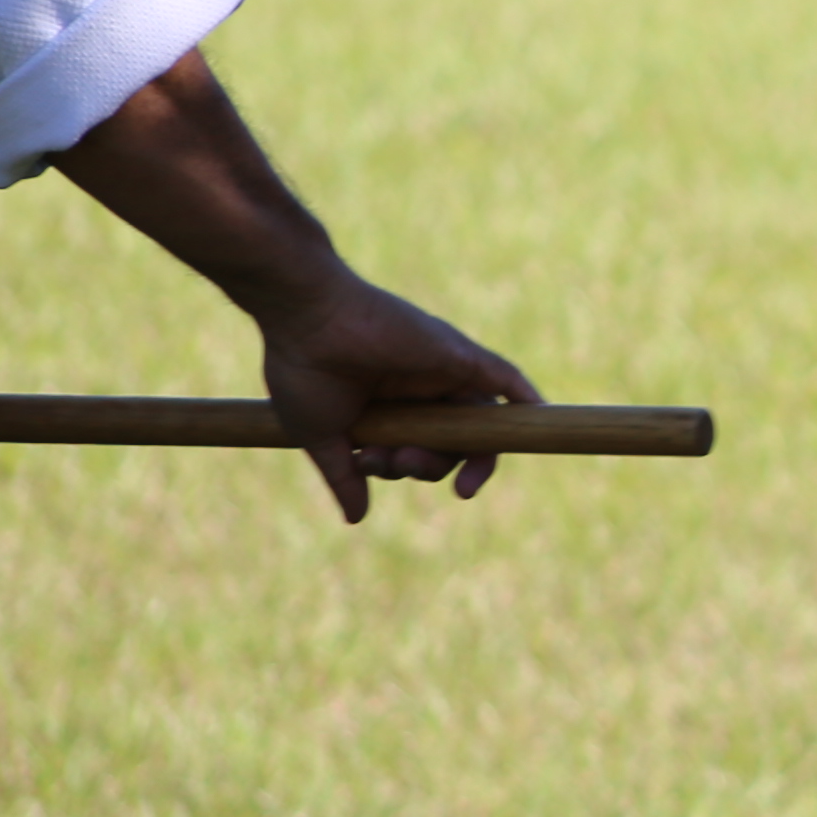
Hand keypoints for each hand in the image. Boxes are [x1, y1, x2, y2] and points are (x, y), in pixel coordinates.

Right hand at [51, 45, 540, 522]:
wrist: (290, 297)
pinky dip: (520, 413)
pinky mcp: (456, 349)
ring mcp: (448, 366)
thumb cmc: (298, 357)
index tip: (434, 488)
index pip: (443, 443)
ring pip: (481, 428)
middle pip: (463, 446)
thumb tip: (353, 519)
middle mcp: (434, 382)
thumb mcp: (320, 429)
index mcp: (405, 397)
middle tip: (388, 458)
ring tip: (394, 441)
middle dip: (433, 471)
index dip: (448, 471)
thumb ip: (337, 471)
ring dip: (448, 457)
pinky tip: (527, 425)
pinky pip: (510, 385)